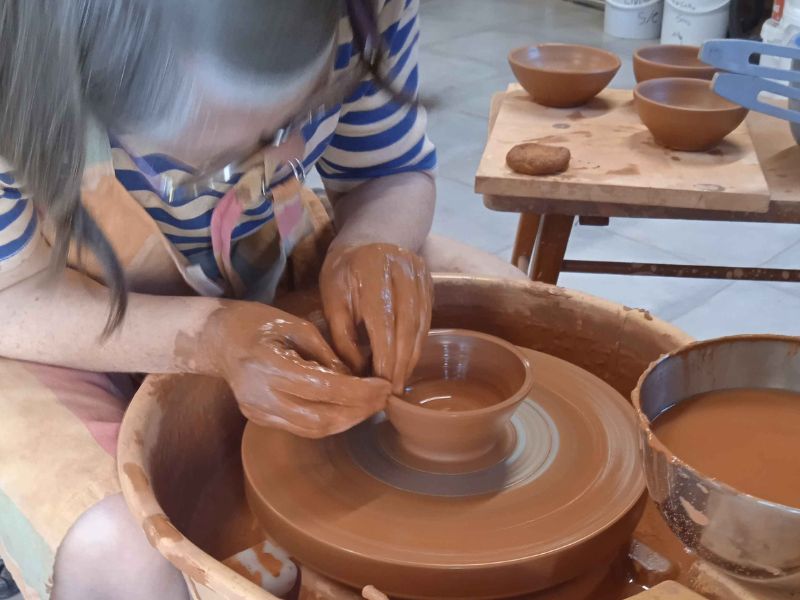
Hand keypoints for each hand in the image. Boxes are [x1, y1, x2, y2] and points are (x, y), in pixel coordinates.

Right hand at [201, 302, 390, 437]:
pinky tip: (347, 407)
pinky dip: (329, 420)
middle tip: (383, 398)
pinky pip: (301, 427)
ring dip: (347, 420)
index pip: (325, 388)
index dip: (360, 392)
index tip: (384, 386)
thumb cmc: (259, 323)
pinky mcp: (259, 419)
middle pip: (322, 418)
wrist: (217, 338)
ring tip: (370, 405)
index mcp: (270, 365)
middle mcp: (262, 396)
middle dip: (359, 412)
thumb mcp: (298, 326)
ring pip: (313, 430)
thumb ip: (328, 356)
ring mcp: (258, 412)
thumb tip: (358, 380)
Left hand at [319, 243, 432, 393]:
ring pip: (420, 324)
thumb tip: (359, 372)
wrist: (369, 238)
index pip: (383, 323)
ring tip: (400, 381)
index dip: (384, 356)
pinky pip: (426, 319)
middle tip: (393, 391)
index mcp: (372, 272)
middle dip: (400, 362)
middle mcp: (402, 271)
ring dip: (411, 356)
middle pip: (406, 326)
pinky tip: (408, 361)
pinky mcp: (430, 283)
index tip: (379, 384)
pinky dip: (418, 342)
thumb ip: (343, 335)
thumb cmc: (343, 272)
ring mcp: (420, 276)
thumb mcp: (332, 299)